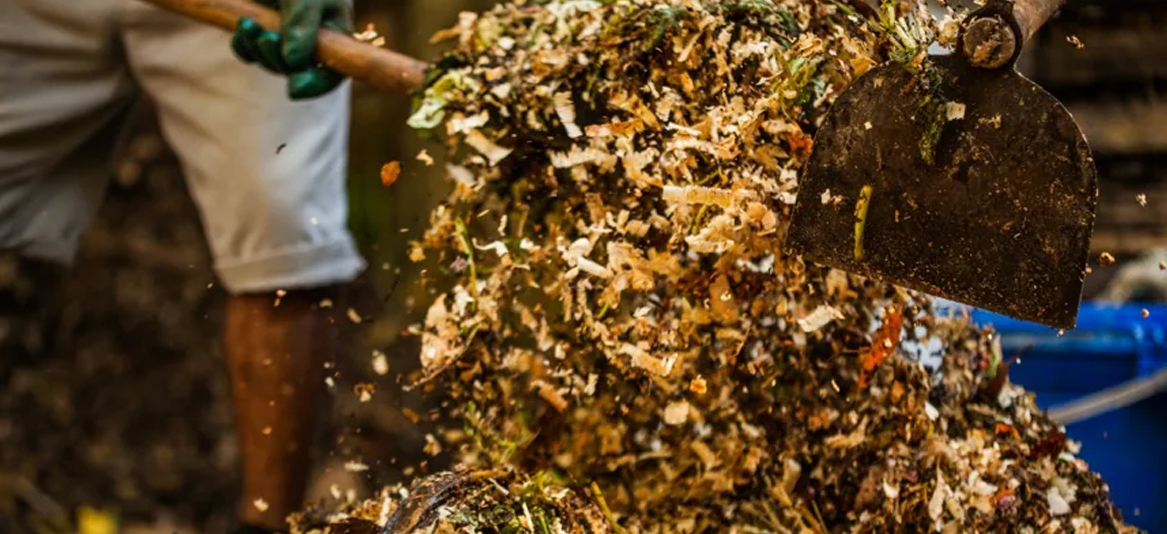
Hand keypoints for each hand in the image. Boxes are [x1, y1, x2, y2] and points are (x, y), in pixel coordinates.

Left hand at [231, 0, 352, 99]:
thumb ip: (303, 23)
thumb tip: (294, 61)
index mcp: (335, 31)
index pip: (335, 71)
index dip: (317, 84)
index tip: (294, 88)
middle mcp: (312, 37)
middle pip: (298, 71)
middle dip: (278, 60)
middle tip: (265, 38)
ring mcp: (285, 33)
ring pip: (273, 62)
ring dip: (258, 50)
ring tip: (249, 25)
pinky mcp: (260, 26)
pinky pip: (252, 52)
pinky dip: (244, 46)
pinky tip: (243, 26)